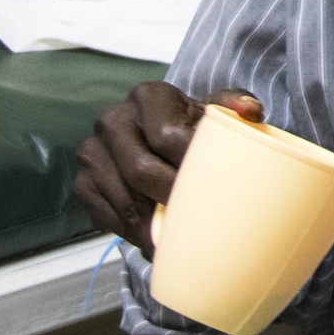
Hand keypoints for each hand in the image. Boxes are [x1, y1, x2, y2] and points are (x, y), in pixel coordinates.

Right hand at [70, 81, 261, 251]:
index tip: (211, 185)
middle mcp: (113, 120)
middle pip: (140, 170)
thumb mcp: (214, 111)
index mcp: (148, 96)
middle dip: (171, 198)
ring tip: (178, 238)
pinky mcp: (83, 183)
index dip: (189, 165)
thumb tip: (251, 112)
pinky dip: (132, 232)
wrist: (158, 139)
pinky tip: (154, 237)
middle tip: (196, 219)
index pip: (167, 137)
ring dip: (152, 223)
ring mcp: (92, 152)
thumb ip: (234, 106)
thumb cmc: (190, 127)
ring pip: (123, 199)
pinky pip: (106, 215)